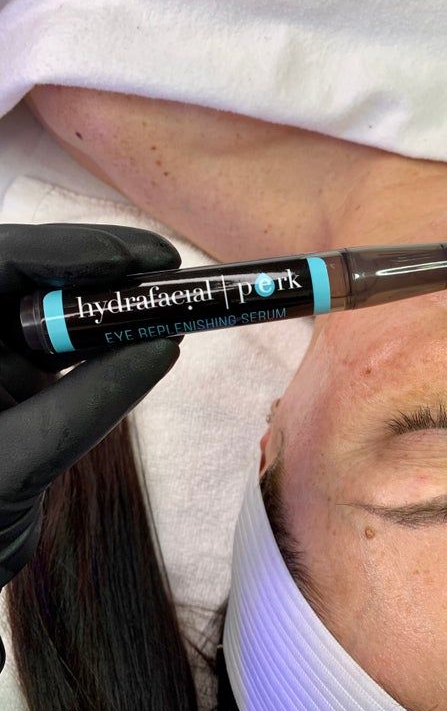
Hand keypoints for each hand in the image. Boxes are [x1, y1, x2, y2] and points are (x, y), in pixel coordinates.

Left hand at [0, 223, 182, 672]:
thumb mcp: (15, 462)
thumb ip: (88, 403)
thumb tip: (163, 347)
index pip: (5, 259)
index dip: (78, 248)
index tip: (148, 257)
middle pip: (32, 276)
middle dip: (101, 271)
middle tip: (167, 273)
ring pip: (51, 314)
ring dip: (109, 310)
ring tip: (166, 305)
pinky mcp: (12, 389)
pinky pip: (64, 358)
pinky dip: (105, 352)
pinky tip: (143, 344)